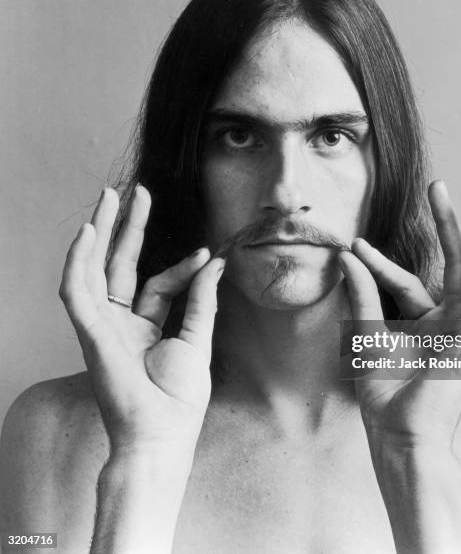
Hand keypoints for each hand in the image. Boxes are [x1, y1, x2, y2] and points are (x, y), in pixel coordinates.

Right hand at [59, 186, 223, 452]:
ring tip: (110, 196)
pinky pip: (77, 291)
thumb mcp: (198, 339)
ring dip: (101, 233)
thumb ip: (202, 299)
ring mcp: (103, 326)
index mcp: (145, 328)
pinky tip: (89, 231)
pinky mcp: (90, 332)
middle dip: (127, 229)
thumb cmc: (180, 399)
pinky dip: (79, 261)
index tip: (207, 254)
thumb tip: (215, 261)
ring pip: (95, 269)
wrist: (163, 434)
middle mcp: (120, 323)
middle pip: (120, 267)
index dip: (182, 267)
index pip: (159, 285)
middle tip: (136, 193)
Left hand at [339, 180, 460, 446]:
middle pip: (455, 262)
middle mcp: (451, 320)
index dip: (379, 262)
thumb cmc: (383, 391)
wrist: (396, 429)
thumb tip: (346, 254)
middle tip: (438, 185)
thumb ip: (361, 293)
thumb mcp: (367, 333)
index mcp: (425, 322)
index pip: (406, 280)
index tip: (354, 246)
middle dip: (447, 224)